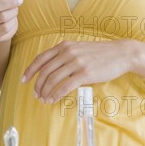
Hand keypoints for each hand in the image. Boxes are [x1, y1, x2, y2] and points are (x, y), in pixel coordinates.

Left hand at [21, 39, 135, 101]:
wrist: (120, 53)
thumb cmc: (99, 53)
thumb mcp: (78, 48)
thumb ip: (64, 55)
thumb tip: (50, 68)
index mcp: (64, 46)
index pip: (41, 58)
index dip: (30, 70)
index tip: (24, 80)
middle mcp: (67, 52)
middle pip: (45, 71)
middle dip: (37, 85)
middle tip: (36, 95)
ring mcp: (76, 63)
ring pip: (53, 80)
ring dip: (45, 91)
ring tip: (43, 99)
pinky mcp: (85, 74)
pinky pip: (65, 86)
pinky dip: (56, 94)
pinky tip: (53, 99)